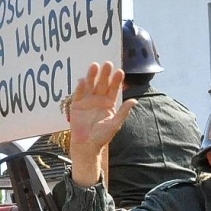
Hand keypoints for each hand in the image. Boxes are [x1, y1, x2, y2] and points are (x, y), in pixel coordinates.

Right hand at [68, 62, 136, 185]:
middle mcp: (98, 100)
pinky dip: (80, 87)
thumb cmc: (102, 137)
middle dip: (105, 74)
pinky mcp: (76, 105)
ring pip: (90, 85)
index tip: (120, 72)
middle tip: (107, 64)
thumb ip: (123, 112)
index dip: (116, 81)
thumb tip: (134, 101)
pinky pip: (79, 94)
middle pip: (102, 84)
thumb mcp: (115, 124)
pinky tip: (83, 80)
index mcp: (109, 104)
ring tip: (94, 66)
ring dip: (92, 76)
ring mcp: (87, 101)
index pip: (113, 89)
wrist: (86, 146)